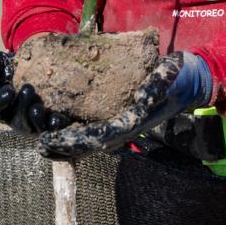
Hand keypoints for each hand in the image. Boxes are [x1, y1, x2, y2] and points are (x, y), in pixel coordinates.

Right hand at [0, 50, 70, 134]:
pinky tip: (58, 118)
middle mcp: (17, 120)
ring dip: (37, 119)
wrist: (39, 64)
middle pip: (18, 120)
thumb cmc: (10, 67)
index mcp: (1, 109)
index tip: (8, 90)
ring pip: (35, 127)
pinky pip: (54, 128)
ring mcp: (35, 123)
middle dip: (22, 106)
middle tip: (28, 88)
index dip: (2, 102)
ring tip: (39, 105)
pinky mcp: (53, 122)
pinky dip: (56, 125)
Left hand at [40, 52, 212, 158]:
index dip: (73, 141)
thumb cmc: (175, 78)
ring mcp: (118, 128)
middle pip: (88, 146)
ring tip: (42, 143)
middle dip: (63, 148)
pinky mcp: (113, 120)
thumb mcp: (170, 76)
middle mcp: (123, 130)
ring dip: (65, 145)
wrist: (186, 83)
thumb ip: (160, 82)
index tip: (51, 139)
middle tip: (40, 145)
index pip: (98, 137)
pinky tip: (55, 129)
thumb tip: (151, 86)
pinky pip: (89, 132)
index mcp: (132, 123)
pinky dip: (72, 134)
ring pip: (87, 143)